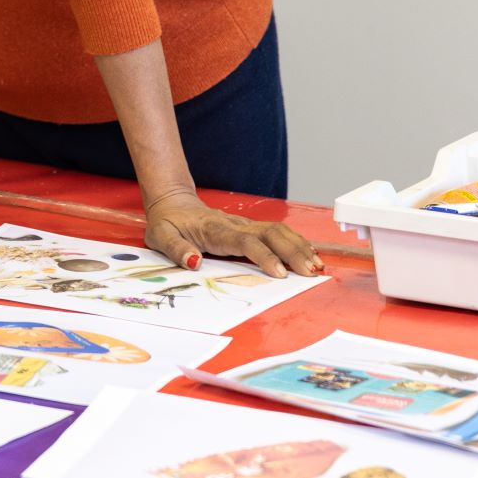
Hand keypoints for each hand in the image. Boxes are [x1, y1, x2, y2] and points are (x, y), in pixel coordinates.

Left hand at [144, 190, 323, 277]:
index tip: (279, 273)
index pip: (245, 241)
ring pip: (278, 230)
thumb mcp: (160, 237)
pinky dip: (296, 243)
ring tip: (317, 266)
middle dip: (293, 252)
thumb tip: (194, 261)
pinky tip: (310, 255)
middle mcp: (235, 225)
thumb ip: (176, 249)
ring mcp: (245, 225)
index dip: (263, 255)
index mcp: (215, 229)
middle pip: (270, 233)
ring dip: (299, 247)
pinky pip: (278, 232)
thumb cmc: (167, 224)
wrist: (172, 204)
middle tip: (311, 272)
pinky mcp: (251, 228)